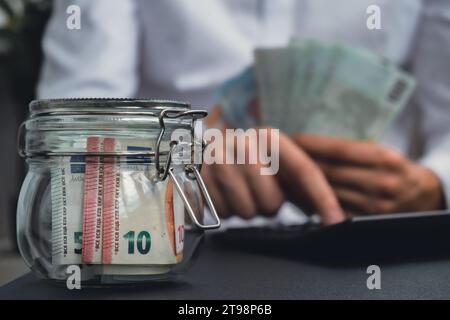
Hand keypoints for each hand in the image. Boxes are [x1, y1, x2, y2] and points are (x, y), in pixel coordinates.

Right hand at [201, 128, 344, 223]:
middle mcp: (245, 143)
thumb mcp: (274, 159)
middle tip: (260, 191)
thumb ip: (302, 180)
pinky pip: (224, 214)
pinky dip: (227, 210)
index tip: (335, 221)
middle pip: (272, 201)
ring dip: (248, 209)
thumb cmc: (248, 159)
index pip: (305, 171)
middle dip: (270, 205)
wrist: (205, 148)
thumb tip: (332, 213)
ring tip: (242, 191)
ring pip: (248, 212)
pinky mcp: (201, 177)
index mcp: (270, 137)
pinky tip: (225, 193)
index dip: (323, 199)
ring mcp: (219, 160)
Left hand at [293, 134, 445, 215]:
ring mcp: (374, 205)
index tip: (290, 138)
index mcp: (384, 158)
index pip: (339, 149)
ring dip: (301, 184)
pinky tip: (297, 194)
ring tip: (281, 173)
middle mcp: (381, 182)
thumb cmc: (394, 168)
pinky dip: (312, 202)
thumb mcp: (380, 152)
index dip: (311, 144)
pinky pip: (333, 210)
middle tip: (278, 155)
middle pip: (329, 172)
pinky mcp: (367, 222)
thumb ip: (351, 150)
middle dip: (300, 163)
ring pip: (327, 193)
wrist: (422, 195)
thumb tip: (308, 144)